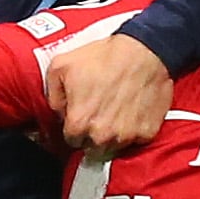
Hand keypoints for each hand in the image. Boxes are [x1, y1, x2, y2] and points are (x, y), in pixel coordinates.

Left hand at [44, 34, 168, 153]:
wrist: (144, 51)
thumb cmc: (105, 57)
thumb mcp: (62, 66)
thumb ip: (53, 95)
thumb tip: (58, 112)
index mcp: (78, 123)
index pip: (72, 140)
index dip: (76, 126)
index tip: (83, 115)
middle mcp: (101, 135)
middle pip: (92, 147)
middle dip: (93, 132)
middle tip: (100, 111)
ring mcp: (125, 136)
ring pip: (114, 146)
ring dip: (113, 133)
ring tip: (116, 109)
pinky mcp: (146, 133)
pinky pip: (136, 139)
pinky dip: (134, 128)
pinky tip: (132, 110)